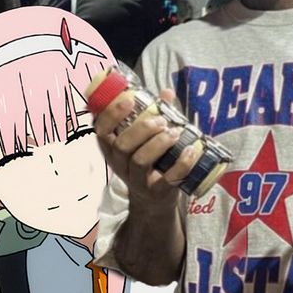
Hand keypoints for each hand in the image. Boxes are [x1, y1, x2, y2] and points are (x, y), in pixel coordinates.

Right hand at [94, 89, 199, 207]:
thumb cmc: (149, 160)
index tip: (128, 101)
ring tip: (175, 133)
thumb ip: (155, 115)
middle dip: (142, 129)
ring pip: (140, 161)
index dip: (111, 115)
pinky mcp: (157, 192)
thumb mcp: (145, 139)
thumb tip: (167, 92)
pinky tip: (191, 150)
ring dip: (159, 143)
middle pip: (122, 146)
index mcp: (112, 148)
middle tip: (161, 121)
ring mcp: (137, 180)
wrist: (155, 200)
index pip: (101, 131)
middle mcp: (120, 164)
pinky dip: (181, 164)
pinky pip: (167, 180)